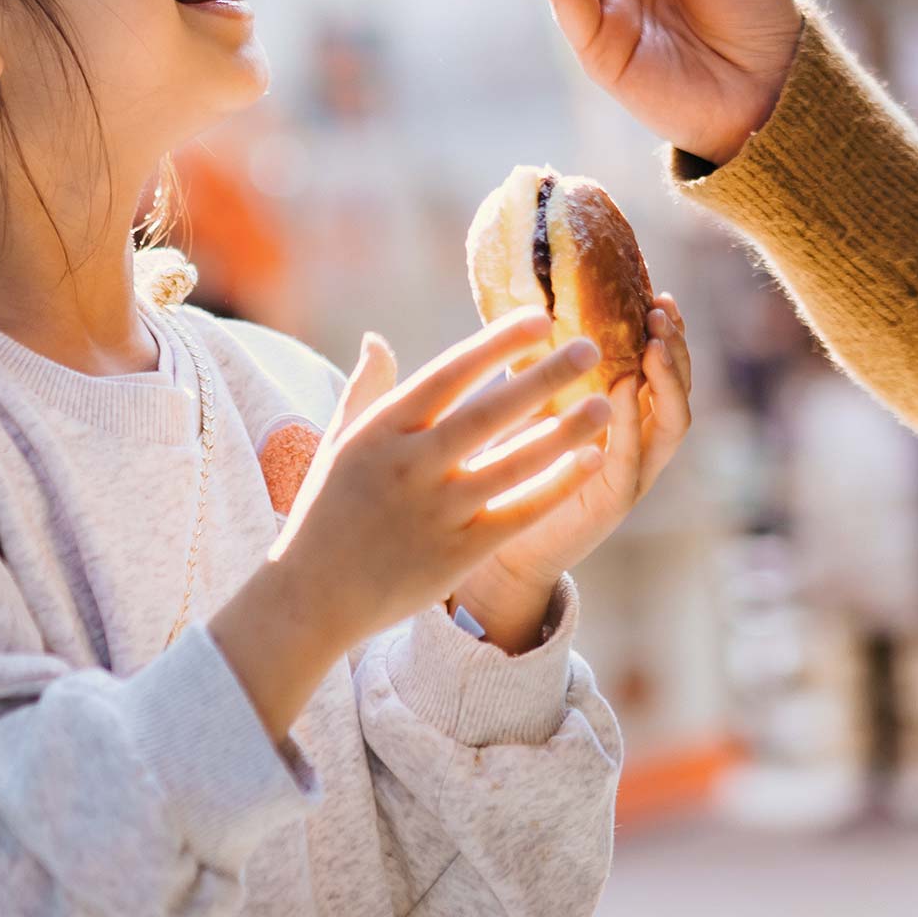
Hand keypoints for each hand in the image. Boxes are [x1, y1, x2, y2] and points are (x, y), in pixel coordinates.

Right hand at [267, 310, 610, 647]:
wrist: (310, 599)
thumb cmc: (327, 512)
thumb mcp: (338, 444)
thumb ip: (365, 389)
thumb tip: (375, 337)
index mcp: (383, 430)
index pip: (449, 374)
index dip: (496, 344)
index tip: (539, 316)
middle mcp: (410, 467)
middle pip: (488, 414)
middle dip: (542, 378)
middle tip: (590, 346)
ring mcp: (435, 513)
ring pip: (512, 465)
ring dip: (563, 432)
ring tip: (607, 403)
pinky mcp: (456, 555)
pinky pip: (517, 515)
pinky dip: (556, 487)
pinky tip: (591, 461)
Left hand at [452, 293, 694, 647]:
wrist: (497, 540)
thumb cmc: (514, 464)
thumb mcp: (534, 403)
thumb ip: (544, 365)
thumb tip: (530, 302)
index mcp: (629, 415)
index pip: (664, 368)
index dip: (669, 333)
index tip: (660, 296)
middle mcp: (641, 441)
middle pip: (680, 390)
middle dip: (677, 348)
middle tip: (661, 312)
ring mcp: (635, 472)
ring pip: (673, 423)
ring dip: (669, 381)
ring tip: (655, 345)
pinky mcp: (614, 500)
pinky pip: (633, 457)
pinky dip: (632, 421)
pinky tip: (624, 388)